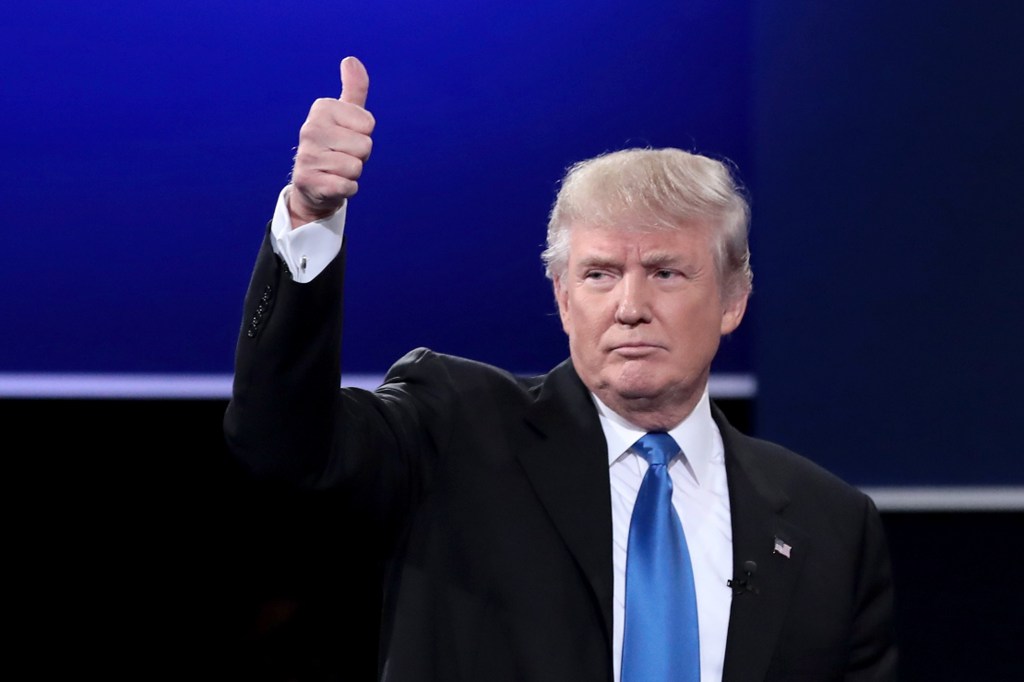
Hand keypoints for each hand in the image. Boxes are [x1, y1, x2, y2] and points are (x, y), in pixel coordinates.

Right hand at [288, 56, 374, 226]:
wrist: (313, 185)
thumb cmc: (336, 146)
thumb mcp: (345, 116)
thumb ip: (354, 89)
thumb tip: (351, 60)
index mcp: (321, 108)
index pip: (369, 123)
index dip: (364, 135)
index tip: (347, 138)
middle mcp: (310, 129)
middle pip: (365, 146)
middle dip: (360, 156)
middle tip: (342, 157)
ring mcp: (307, 156)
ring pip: (356, 168)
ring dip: (352, 174)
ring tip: (336, 170)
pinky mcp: (309, 181)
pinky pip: (348, 187)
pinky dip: (346, 189)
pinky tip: (333, 185)